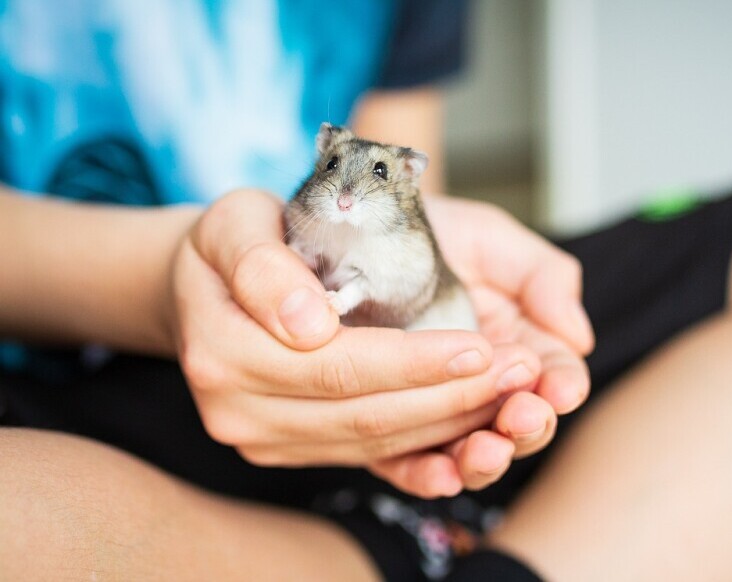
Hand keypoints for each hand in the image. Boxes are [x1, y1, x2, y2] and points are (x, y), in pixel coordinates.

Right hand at [168, 189, 543, 495]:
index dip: (415, 363)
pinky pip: (370, 456)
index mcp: (222, 350)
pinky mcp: (291, 451)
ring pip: (375, 442)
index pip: (337, 365)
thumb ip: (263, 265)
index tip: (481, 347)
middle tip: (520, 373)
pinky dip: (428, 443)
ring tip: (513, 393)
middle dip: (451, 397)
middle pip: (364, 415)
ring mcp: (263, 440)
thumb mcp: (236, 221)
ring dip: (451, 424)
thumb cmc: (237, 241)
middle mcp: (237, 410)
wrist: (208, 285)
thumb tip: (308, 324)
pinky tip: (476, 425)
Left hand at [372, 196, 592, 490]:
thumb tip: (578, 335)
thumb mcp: (490, 240)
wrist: (349, 229)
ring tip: (485, 449)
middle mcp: (480, 385)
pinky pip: (404, 464)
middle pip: (518, 425)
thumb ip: (542, 276)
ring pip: (468, 453)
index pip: (553, 377)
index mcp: (518, 343)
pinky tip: (441, 476)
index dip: (562, 387)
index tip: (560, 389)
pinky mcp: (382, 426)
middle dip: (526, 427)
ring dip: (483, 459)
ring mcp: (433, 410)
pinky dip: (425, 476)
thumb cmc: (427, 231)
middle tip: (522, 416)